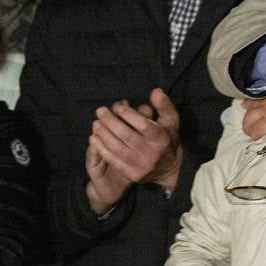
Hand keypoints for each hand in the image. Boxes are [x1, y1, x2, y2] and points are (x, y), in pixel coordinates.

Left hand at [86, 89, 181, 212]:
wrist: (169, 169)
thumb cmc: (167, 139)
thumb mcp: (171, 121)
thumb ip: (164, 106)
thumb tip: (156, 91)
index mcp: (161, 139)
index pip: (142, 125)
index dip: (128, 115)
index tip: (117, 106)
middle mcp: (152, 153)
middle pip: (127, 135)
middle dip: (111, 122)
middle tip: (100, 111)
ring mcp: (141, 165)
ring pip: (118, 148)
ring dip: (104, 134)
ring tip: (96, 123)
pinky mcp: (133, 174)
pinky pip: (114, 160)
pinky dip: (102, 149)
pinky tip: (94, 139)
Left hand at [243, 89, 265, 138]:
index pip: (260, 96)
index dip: (254, 103)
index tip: (250, 105)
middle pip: (250, 106)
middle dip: (249, 115)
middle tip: (250, 122)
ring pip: (248, 118)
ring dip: (249, 126)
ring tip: (251, 132)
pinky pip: (255, 129)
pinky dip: (254, 134)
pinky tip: (256, 138)